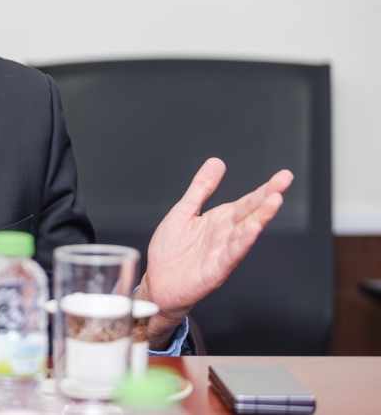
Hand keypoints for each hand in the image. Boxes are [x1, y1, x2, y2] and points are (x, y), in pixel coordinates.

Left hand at [136, 157, 292, 348]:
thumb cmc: (171, 250)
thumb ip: (201, 188)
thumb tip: (217, 162)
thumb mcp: (184, 211)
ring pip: (246, 232)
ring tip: (274, 201)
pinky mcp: (216, 269)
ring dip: (260, 217)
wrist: (158, 282)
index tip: (284, 176)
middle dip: (268, 197)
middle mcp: (225, 234)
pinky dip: (242, 242)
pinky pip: (232, 254)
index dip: (265, 188)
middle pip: (251, 213)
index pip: (247, 201)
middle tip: (285, 181)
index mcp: (220, 220)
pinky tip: (252, 230)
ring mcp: (223, 252)